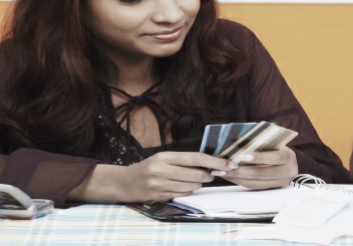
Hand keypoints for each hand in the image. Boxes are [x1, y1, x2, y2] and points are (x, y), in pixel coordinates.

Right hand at [118, 152, 235, 202]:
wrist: (125, 182)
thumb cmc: (148, 168)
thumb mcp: (163, 159)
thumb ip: (183, 161)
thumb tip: (209, 164)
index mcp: (165, 157)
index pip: (195, 158)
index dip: (214, 161)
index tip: (228, 164)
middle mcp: (161, 170)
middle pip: (195, 174)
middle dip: (207, 176)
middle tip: (210, 175)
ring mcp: (159, 184)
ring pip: (190, 186)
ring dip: (197, 184)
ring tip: (192, 180)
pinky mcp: (159, 196)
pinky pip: (182, 194)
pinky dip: (187, 191)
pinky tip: (181, 187)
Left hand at [222, 147, 298, 189]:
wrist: (292, 164)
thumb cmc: (280, 148)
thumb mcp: (276, 143)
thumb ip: (263, 142)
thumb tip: (241, 141)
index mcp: (288, 157)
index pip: (275, 158)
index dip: (260, 157)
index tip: (244, 156)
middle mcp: (286, 172)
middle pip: (262, 173)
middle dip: (242, 171)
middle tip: (226, 167)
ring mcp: (279, 182)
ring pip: (256, 183)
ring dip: (237, 178)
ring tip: (223, 173)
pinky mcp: (271, 188)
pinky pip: (254, 186)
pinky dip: (240, 181)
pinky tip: (230, 176)